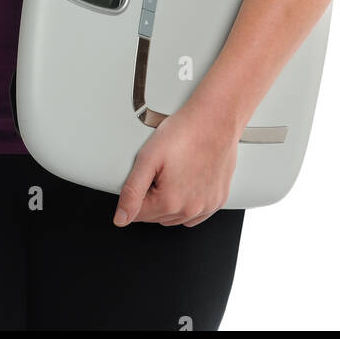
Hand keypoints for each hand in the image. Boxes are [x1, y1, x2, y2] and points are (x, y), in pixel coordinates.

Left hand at [113, 100, 239, 227]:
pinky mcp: (218, 200)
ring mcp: (207, 206)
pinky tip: (188, 181)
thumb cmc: (185, 133)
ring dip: (170, 202)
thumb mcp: (148, 158)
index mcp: (169, 202)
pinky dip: (189, 203)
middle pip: (157, 216)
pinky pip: (197, 214)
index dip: (137, 193)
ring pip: (177, 217)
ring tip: (174, 172)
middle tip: (160, 170)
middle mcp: (190, 210)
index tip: (147, 174)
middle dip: (153, 197)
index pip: (139, 214)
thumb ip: (131, 191)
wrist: (215, 120)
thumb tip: (121, 218)